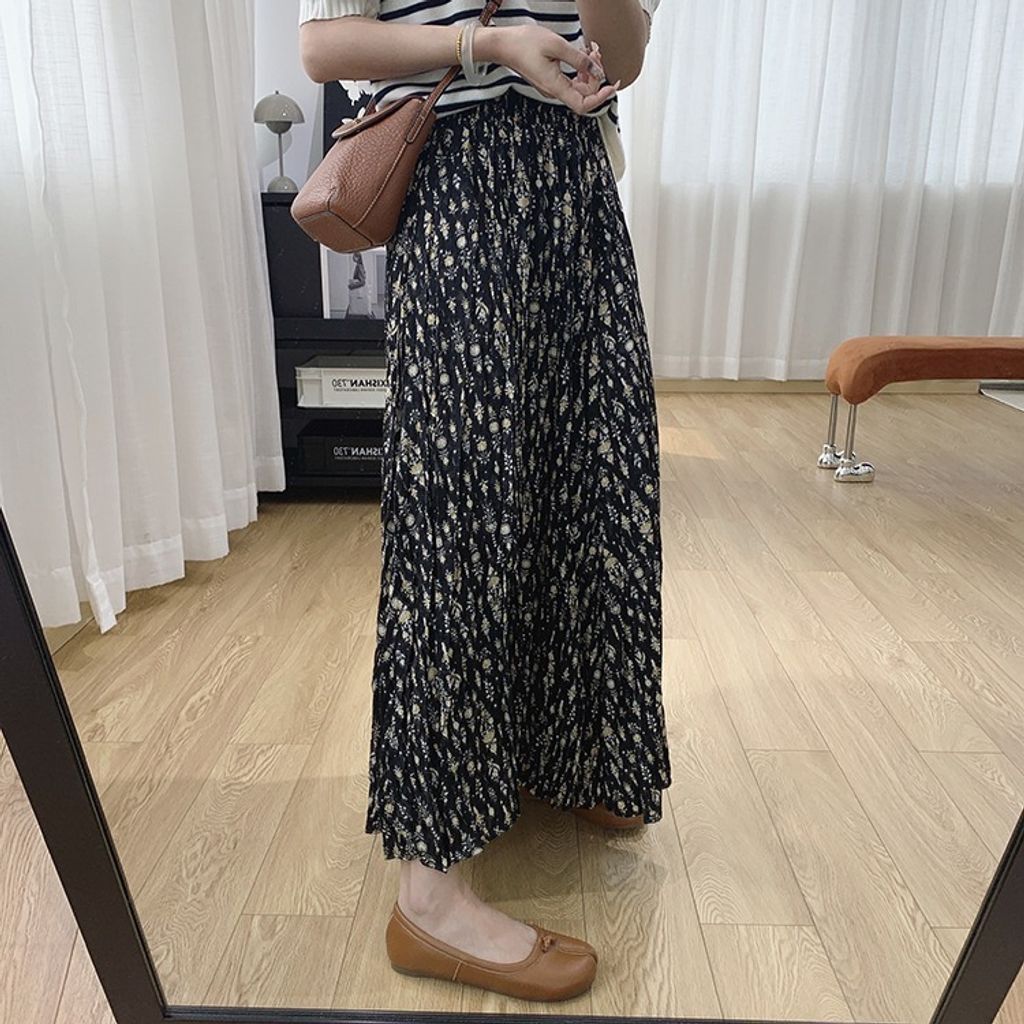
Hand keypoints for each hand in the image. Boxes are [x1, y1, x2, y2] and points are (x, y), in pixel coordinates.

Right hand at [479, 25, 619, 114]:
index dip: (600, 98)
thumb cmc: (524, 44)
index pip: (583, 105)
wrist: (504, 45)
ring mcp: (552, 86)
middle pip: (584, 94)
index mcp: (555, 87)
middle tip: (597, 54)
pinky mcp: (551, 80)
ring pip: (579, 87)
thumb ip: (579, 60)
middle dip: (596, 76)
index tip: (612, 86)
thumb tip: (597, 71)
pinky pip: (571, 81)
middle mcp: (554, 91)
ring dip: (589, 71)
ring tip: (591, 52)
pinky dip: (580, 70)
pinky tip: (582, 56)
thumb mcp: (557, 46)